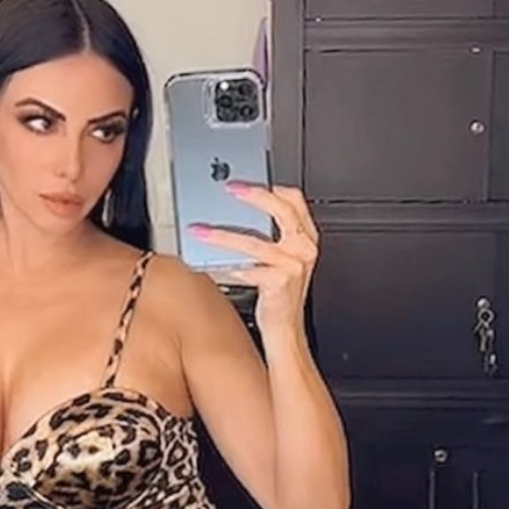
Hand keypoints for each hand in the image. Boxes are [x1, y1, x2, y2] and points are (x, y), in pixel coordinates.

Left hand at [189, 181, 319, 333]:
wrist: (285, 327)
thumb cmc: (279, 293)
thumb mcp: (281, 258)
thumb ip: (269, 235)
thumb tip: (234, 212)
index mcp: (306, 237)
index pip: (294, 200)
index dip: (269, 187)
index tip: (243, 181)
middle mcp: (304, 249)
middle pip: (282, 211)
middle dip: (254, 196)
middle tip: (229, 190)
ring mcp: (294, 266)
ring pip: (254, 243)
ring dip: (223, 236)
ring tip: (202, 231)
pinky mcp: (279, 283)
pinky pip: (247, 269)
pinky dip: (226, 265)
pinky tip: (210, 262)